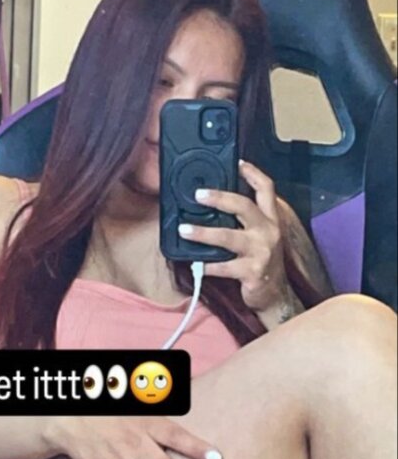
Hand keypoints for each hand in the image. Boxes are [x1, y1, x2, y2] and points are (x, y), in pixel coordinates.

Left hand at [178, 160, 291, 314]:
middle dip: (220, 198)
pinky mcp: (252, 272)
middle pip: (244, 206)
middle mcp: (269, 232)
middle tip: (198, 194)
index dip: (253, 173)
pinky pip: (224, 267)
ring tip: (184, 230)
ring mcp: (261, 252)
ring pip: (229, 237)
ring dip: (204, 233)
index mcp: (272, 220)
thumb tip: (216, 205)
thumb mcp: (262, 236)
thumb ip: (247, 220)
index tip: (238, 163)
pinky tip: (195, 264)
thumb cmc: (263, 262)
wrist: (275, 295)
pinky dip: (207, 265)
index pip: (267, 189)